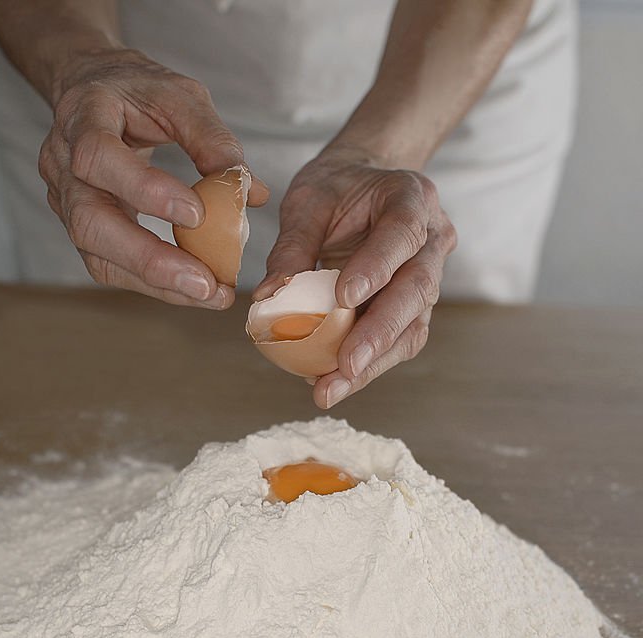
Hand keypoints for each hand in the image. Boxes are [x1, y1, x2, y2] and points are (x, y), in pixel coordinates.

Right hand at [39, 49, 267, 305]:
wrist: (91, 90)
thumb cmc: (137, 92)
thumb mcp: (180, 97)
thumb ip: (213, 140)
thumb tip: (252, 193)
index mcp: (83, 115)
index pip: (98, 156)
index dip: (145, 189)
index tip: (197, 214)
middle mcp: (63, 163)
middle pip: (89, 222)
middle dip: (149, 259)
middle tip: (205, 284)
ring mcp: (64, 201)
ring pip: (97, 256)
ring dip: (157, 282)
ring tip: (209, 294)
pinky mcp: (80, 228)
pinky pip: (110, 267)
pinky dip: (153, 283)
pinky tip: (191, 289)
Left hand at [253, 149, 455, 406]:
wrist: (365, 186)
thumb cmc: (337, 189)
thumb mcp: (308, 201)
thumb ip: (293, 245)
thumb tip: (268, 298)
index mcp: (411, 198)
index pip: (401, 235)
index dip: (376, 268)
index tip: (344, 299)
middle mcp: (432, 240)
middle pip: (417, 290)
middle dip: (379, 332)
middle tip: (346, 365)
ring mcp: (430, 277)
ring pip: (413, 326)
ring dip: (374, 362)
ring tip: (332, 388)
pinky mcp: (417, 309)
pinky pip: (401, 342)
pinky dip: (369, 365)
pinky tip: (336, 382)